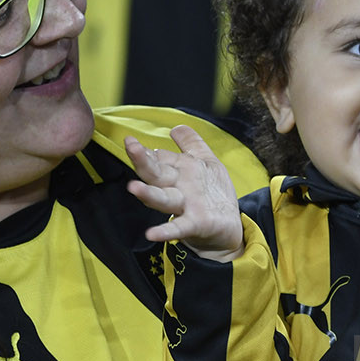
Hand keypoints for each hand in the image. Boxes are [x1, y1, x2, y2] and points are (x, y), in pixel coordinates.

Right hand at [126, 126, 244, 261]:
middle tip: (130, 145)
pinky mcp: (195, 223)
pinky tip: (151, 233)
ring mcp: (184, 206)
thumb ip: (191, 144)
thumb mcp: (205, 162)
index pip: (157, 159)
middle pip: (155, 174)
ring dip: (148, 194)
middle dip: (142, 160)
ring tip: (133, 187)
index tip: (130, 141)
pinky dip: (165, 231)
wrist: (229, 227)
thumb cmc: (213, 194)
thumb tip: (176, 127)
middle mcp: (177, 188)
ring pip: (163, 198)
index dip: (145, 152)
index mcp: (178, 172)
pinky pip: (178, 227)